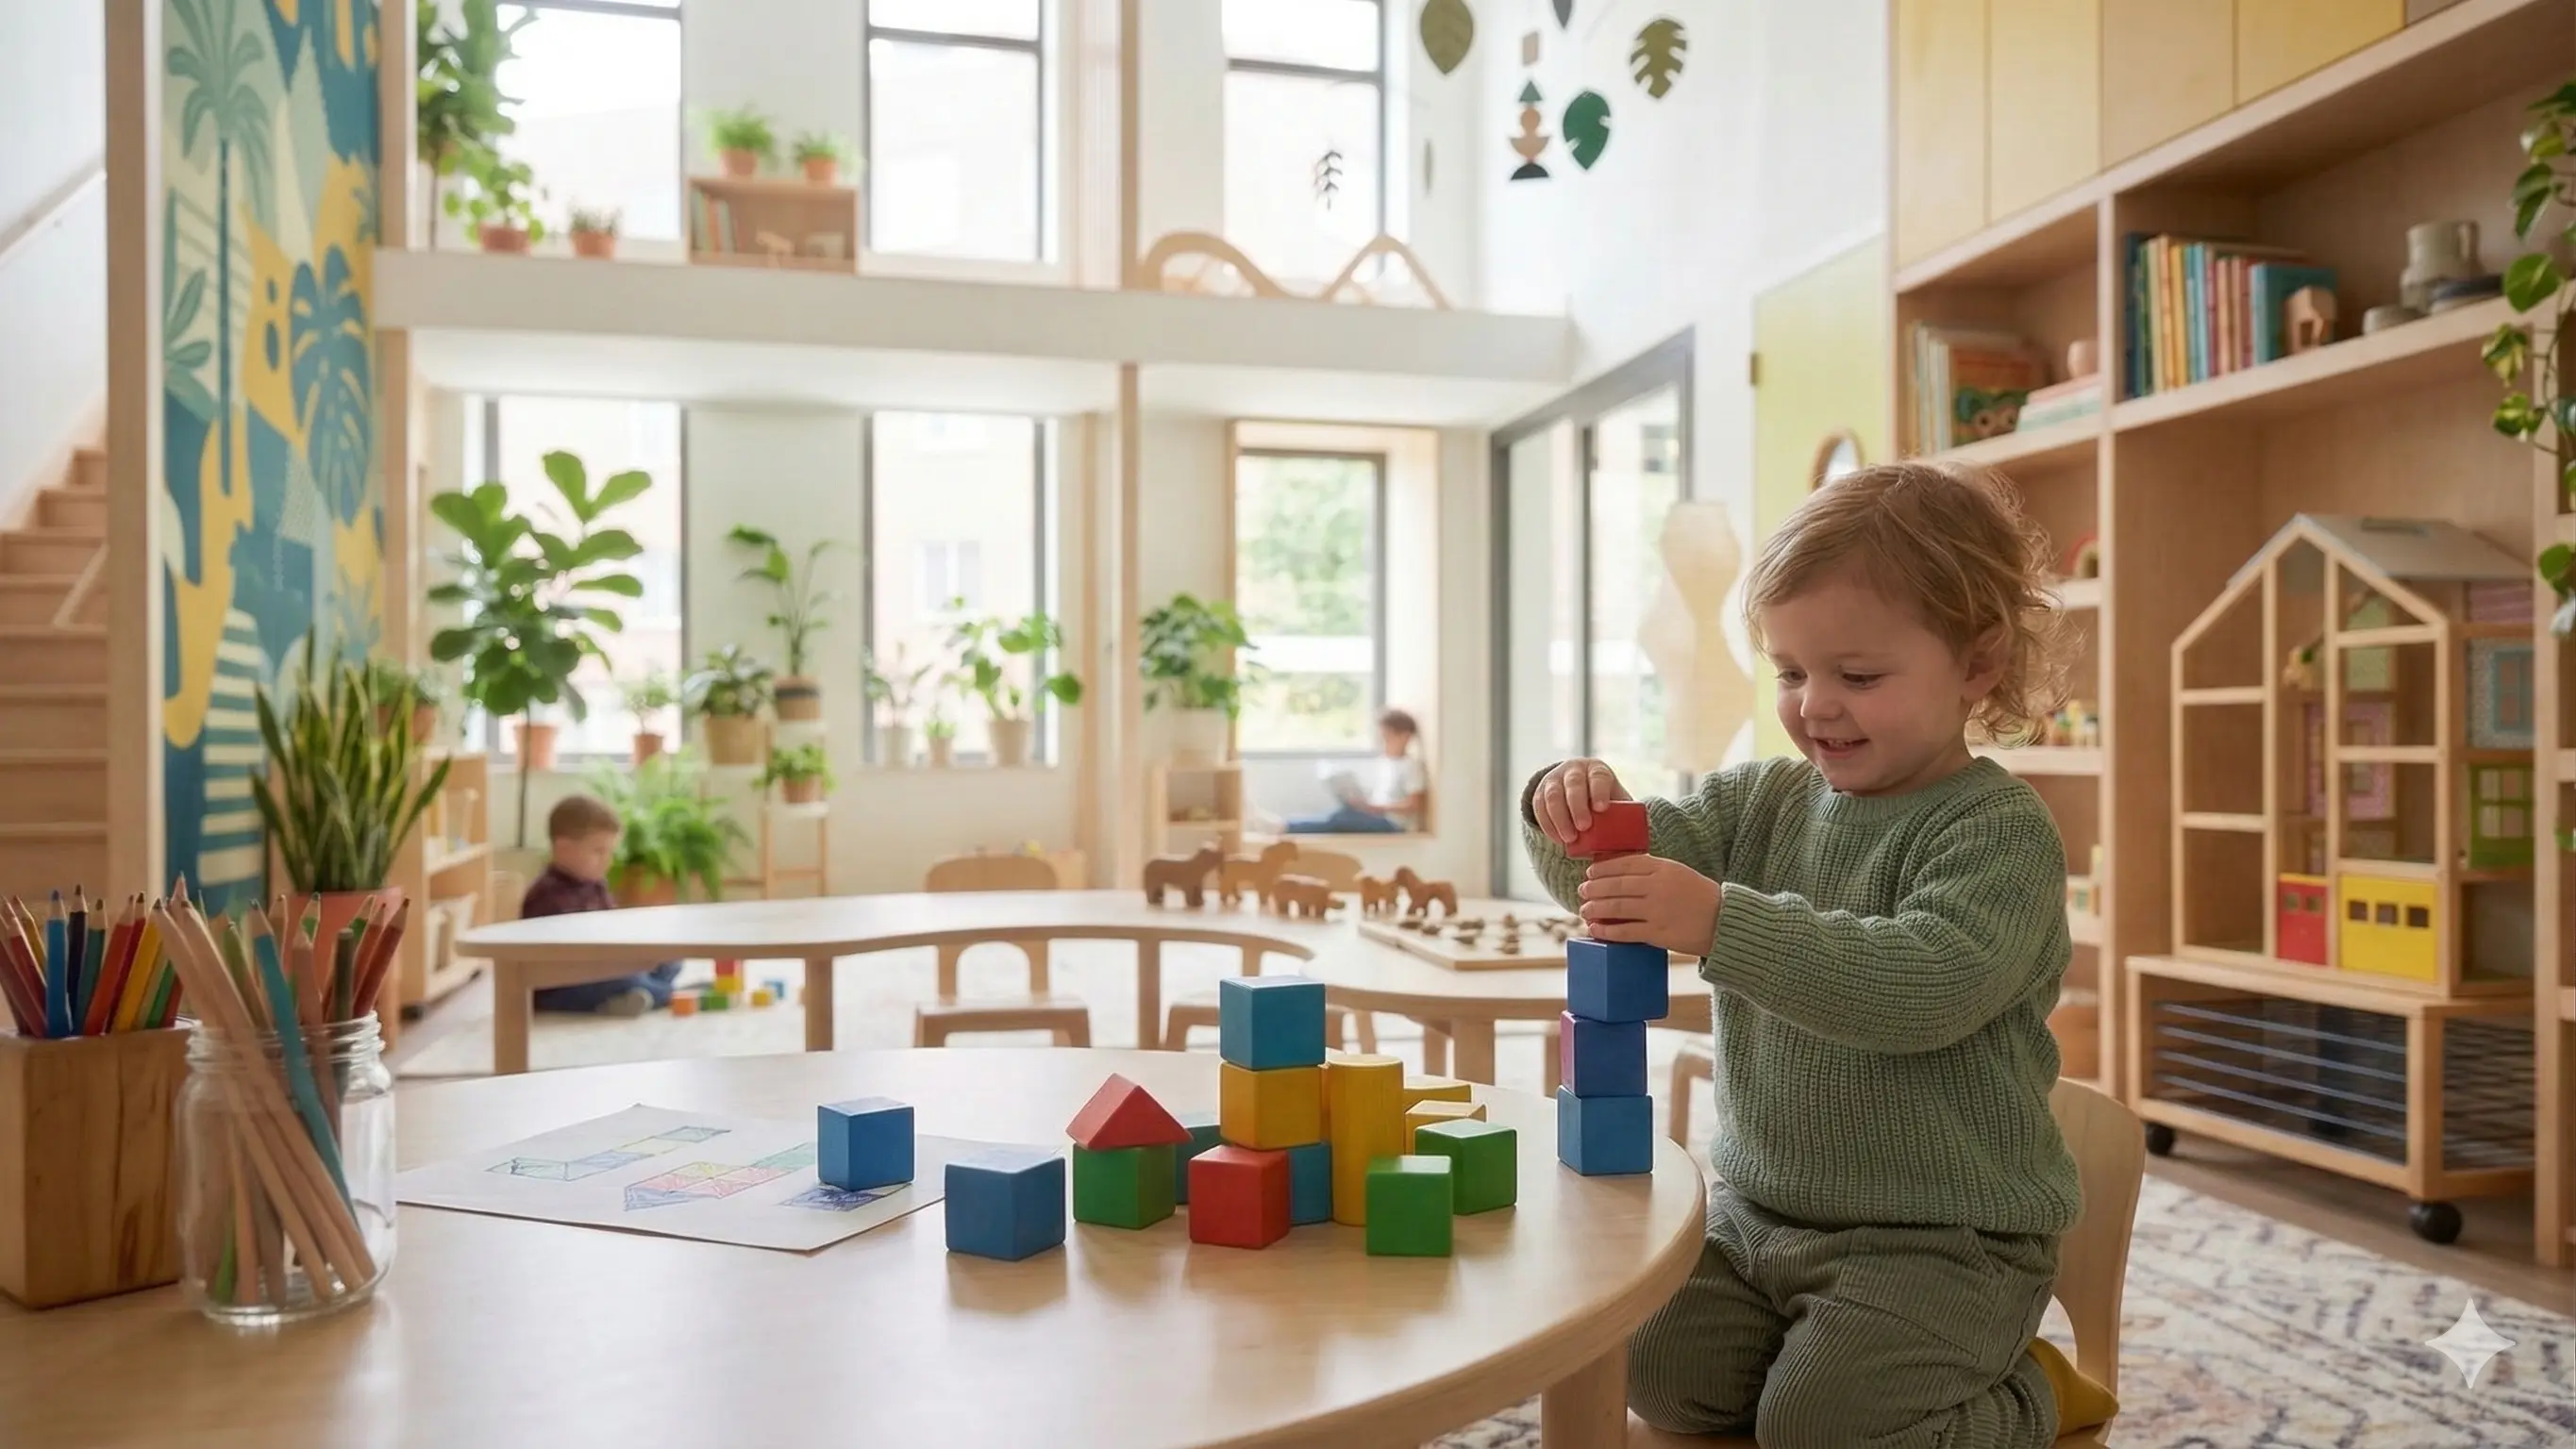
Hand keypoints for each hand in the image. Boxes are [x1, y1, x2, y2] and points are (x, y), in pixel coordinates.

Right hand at [1533, 759, 1629, 846]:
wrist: (1577, 788)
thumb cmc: (1603, 799)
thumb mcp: (1614, 799)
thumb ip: (1623, 814)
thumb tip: (1636, 843)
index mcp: (1596, 769)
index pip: (1597, 776)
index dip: (1599, 791)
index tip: (1602, 809)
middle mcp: (1574, 770)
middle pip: (1573, 785)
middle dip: (1577, 807)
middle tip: (1584, 827)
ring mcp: (1554, 779)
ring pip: (1552, 796)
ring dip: (1560, 819)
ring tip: (1569, 839)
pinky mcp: (1540, 792)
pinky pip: (1539, 807)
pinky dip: (1547, 825)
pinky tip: (1557, 839)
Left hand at [1578, 855, 1720, 956]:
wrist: (1724, 922)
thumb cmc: (1701, 897)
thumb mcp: (1680, 873)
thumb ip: (1654, 871)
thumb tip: (1621, 872)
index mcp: (1664, 868)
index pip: (1625, 863)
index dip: (1604, 868)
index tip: (1590, 872)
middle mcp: (1658, 886)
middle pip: (1616, 885)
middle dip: (1594, 888)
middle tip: (1583, 891)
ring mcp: (1657, 910)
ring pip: (1616, 907)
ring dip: (1595, 908)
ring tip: (1585, 910)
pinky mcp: (1658, 933)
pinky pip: (1625, 931)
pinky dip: (1606, 931)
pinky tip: (1595, 929)